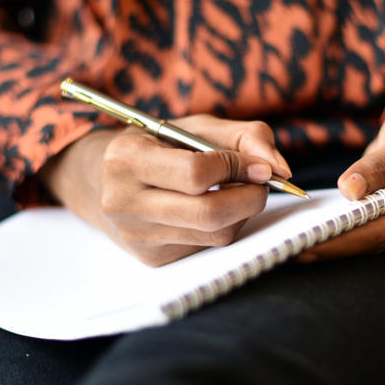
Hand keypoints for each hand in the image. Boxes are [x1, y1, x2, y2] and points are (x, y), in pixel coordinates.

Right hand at [39, 115, 291, 266]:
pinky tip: (216, 209)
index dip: (238, 167)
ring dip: (242, 213)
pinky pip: (207, 246)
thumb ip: (243, 136)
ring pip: (214, 234)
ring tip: (239, 192)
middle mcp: (123, 202)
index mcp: (125, 159)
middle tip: (262, 183)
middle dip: (250, 197)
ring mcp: (136, 236)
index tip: (259, 165)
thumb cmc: (158, 147)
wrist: (104, 181)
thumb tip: (280, 168)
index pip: (196, 173)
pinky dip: (225, 226)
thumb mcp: (192, 126)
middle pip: (208, 213)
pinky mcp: (152, 258)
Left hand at [297, 101, 384, 261]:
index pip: (378, 232)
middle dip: (325, 246)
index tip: (304, 242)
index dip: (339, 240)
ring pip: (357, 243)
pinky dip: (329, 233)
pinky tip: (297, 232)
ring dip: (323, 243)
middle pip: (365, 244)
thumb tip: (350, 191)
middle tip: (283, 249)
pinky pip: (354, 235)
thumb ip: (381, 163)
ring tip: (283, 244)